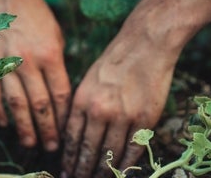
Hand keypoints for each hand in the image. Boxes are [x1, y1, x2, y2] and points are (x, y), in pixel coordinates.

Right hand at [0, 0, 70, 151]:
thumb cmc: (38, 18)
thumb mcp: (57, 38)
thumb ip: (58, 67)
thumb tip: (60, 98)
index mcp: (50, 54)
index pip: (60, 94)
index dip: (63, 117)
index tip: (66, 131)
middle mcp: (28, 61)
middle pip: (40, 104)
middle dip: (47, 129)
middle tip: (51, 148)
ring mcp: (5, 63)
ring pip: (16, 104)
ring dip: (23, 127)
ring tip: (30, 143)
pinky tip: (4, 124)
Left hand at [61, 33, 175, 176]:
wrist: (145, 45)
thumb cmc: (114, 61)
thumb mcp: (88, 80)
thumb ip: (81, 107)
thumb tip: (74, 134)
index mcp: (82, 100)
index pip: (71, 139)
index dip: (69, 159)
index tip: (66, 171)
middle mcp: (99, 111)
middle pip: (88, 150)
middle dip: (82, 170)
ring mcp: (123, 116)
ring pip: (110, 154)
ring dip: (103, 171)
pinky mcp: (144, 119)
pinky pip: (133, 150)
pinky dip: (126, 165)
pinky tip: (121, 173)